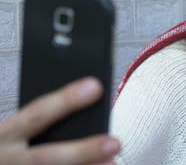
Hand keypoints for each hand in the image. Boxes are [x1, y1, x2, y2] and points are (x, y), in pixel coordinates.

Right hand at [0, 77, 120, 164]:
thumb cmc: (10, 144)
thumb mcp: (14, 129)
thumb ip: (41, 121)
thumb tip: (88, 97)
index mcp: (4, 135)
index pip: (37, 114)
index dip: (66, 101)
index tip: (96, 87)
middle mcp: (8, 160)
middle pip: (46, 158)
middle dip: (83, 151)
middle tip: (115, 143)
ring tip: (113, 163)